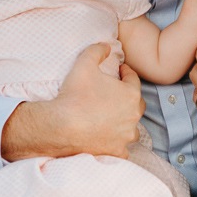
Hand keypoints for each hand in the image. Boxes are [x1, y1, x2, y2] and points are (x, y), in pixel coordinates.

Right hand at [1, 43, 144, 161]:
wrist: (60, 126)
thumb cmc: (74, 95)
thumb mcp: (84, 64)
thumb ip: (97, 50)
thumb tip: (106, 45)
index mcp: (130, 95)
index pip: (133, 79)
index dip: (126, 73)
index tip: (120, 71)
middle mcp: (133, 117)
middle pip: (136, 104)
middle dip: (128, 98)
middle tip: (115, 94)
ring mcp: (125, 136)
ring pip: (131, 128)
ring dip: (124, 122)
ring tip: (111, 118)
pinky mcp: (116, 152)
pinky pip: (122, 148)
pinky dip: (117, 143)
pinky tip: (108, 139)